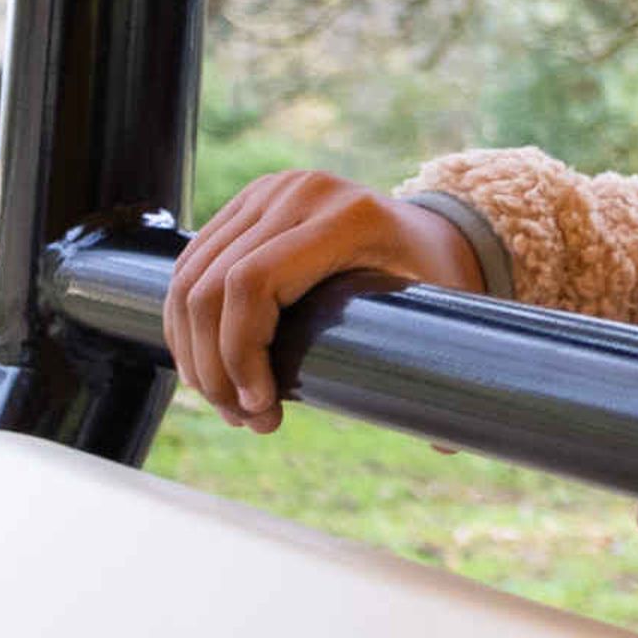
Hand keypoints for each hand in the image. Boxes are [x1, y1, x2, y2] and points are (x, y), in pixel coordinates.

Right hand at [163, 169, 482, 430]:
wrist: (430, 230)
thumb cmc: (435, 280)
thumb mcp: (445, 314)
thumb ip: (448, 374)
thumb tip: (446, 447)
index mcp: (349, 217)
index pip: (253, 283)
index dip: (240, 353)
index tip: (262, 408)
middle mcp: (302, 193)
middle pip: (212, 287)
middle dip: (214, 367)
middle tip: (245, 419)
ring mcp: (269, 190)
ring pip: (190, 279)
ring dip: (194, 353)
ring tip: (230, 404)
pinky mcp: (247, 202)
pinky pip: (191, 266)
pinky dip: (188, 324)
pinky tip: (211, 369)